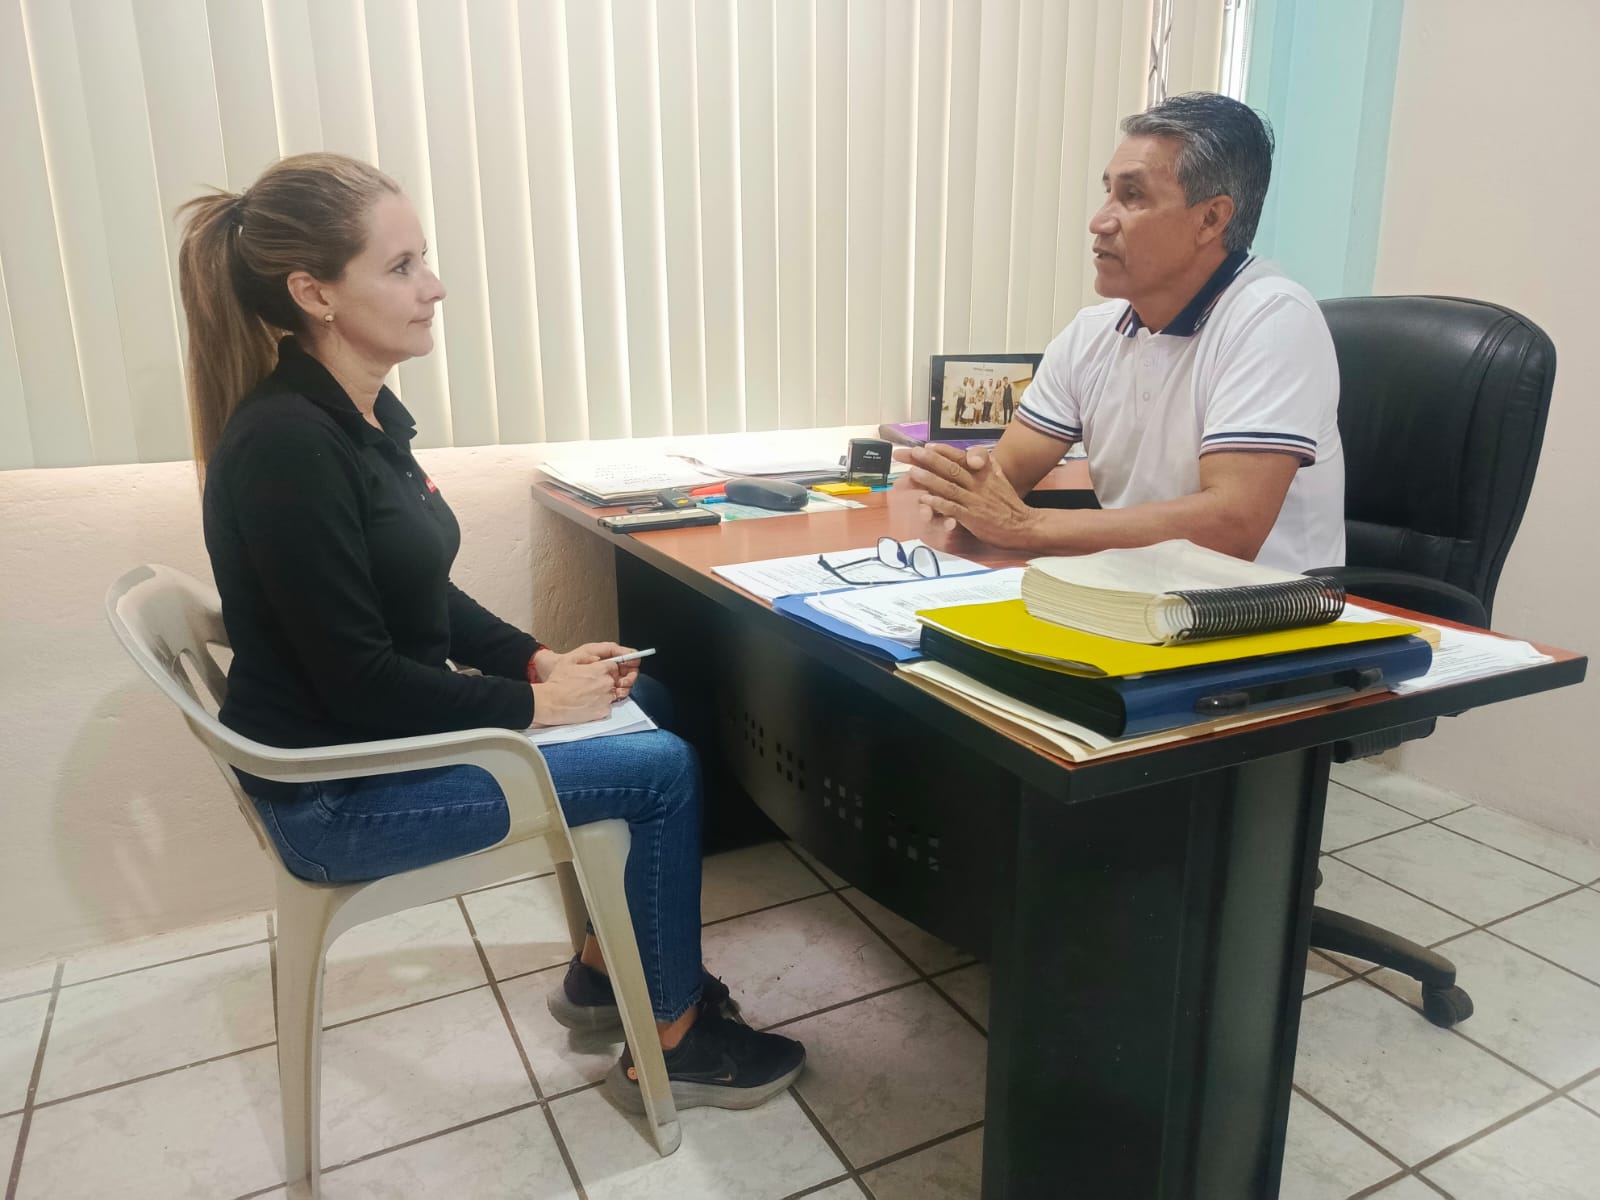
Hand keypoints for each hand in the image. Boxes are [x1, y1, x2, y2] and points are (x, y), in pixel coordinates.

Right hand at [533, 642, 638, 699]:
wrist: (551, 703)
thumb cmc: (557, 683)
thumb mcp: (569, 661)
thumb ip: (587, 657)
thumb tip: (597, 658)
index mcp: (599, 670)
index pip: (613, 667)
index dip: (606, 669)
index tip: (600, 673)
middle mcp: (606, 684)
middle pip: (613, 681)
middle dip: (604, 682)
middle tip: (590, 686)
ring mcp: (606, 698)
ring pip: (611, 694)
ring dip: (603, 694)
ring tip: (587, 696)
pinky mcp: (603, 711)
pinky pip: (606, 707)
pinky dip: (599, 706)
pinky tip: (587, 704)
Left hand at [895, 444, 1039, 548]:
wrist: (1023, 526)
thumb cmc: (1009, 503)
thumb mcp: (1001, 479)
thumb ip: (988, 465)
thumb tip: (976, 455)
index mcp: (984, 473)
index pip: (962, 458)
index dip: (944, 451)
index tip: (928, 445)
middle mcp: (978, 484)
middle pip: (952, 469)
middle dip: (931, 460)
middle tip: (914, 452)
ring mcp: (974, 501)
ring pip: (949, 487)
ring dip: (930, 480)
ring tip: (913, 472)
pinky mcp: (972, 518)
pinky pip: (953, 509)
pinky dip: (938, 504)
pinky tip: (925, 499)